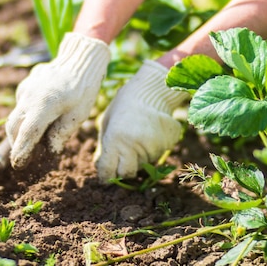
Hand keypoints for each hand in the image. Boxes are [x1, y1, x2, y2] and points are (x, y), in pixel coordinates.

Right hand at [6, 33, 109, 167]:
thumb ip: (62, 133)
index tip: (19, 164)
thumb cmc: (83, 88)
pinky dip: (26, 116)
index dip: (21, 151)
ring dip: (21, 130)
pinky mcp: (25, 85)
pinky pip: (21, 105)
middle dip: (16, 143)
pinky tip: (40, 118)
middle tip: (25, 156)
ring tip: (34, 139)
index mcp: (43, 105)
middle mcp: (29, 97)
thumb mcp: (79, 114)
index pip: (26, 134)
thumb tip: (50, 149)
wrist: (79, 60)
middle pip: (14, 127)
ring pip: (16, 115)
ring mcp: (25, 89)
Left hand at [94, 60, 188, 181]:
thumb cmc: (124, 105)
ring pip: (143, 164)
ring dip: (137, 157)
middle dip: (122, 170)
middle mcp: (134, 147)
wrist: (151, 91)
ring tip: (137, 136)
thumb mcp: (107, 123)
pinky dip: (150, 150)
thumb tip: (100, 168)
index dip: (105, 176)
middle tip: (122, 157)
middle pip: (127, 174)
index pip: (108, 172)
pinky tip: (148, 134)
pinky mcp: (166, 146)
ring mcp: (152, 148)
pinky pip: (155, 156)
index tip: (105, 175)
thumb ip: (104, 147)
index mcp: (115, 141)